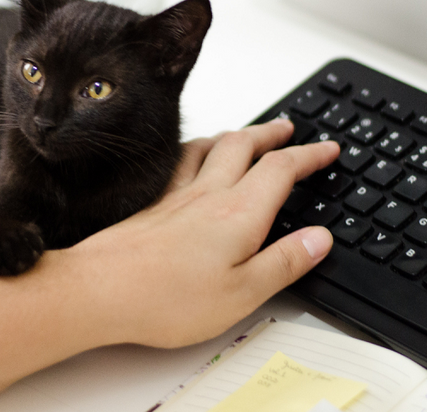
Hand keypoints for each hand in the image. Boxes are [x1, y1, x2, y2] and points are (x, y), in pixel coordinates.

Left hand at [66, 118, 339, 347]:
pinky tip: (190, 158)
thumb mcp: (242, 294)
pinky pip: (180, 161)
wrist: (98, 290)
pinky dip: (196, 149)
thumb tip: (319, 239)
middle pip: (244, 146)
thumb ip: (284, 263)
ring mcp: (175, 196)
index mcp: (239, 215)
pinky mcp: (151, 205)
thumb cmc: (164, 298)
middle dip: (272, 133)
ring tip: (246, 135)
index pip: (282, 170)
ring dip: (235, 135)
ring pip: (210, 147)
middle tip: (289, 128)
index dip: (309, 156)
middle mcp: (208, 195)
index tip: (328, 149)